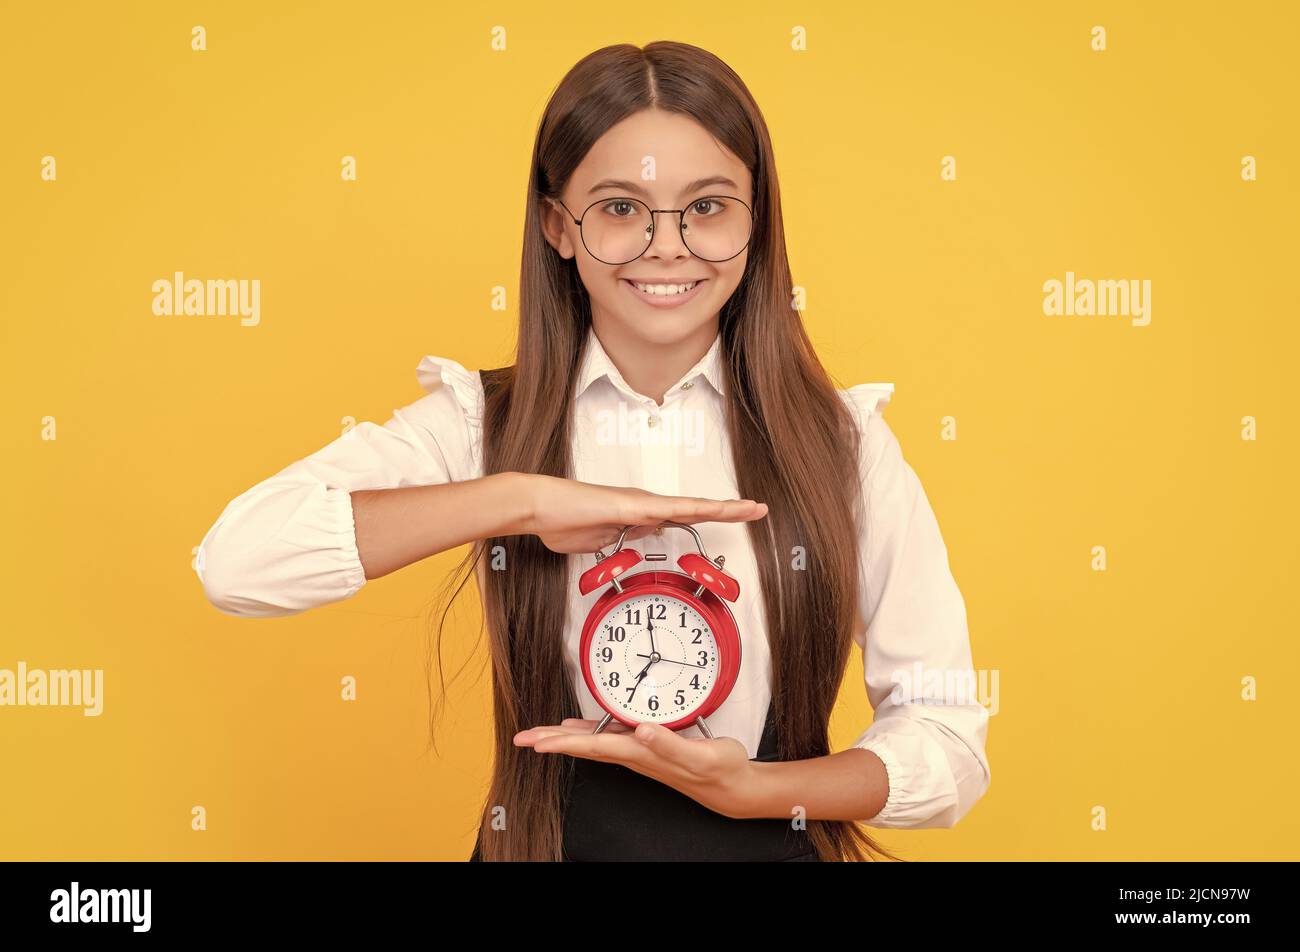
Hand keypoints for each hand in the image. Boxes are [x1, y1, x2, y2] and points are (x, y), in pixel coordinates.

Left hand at [514, 718, 757, 818]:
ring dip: (565, 738)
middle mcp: (635, 753)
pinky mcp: (648, 745)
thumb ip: (669, 743)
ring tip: (540, 733)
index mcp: (641, 753)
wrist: (730, 784)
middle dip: (552, 741)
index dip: (563, 743)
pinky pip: (609, 737)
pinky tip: (579, 728)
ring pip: (593, 742)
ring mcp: (640, 751)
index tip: (536, 742)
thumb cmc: (718, 769)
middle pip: (584, 746)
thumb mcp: (699, 755)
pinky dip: (589, 732)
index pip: (593, 747)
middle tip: (522, 737)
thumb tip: (642, 732)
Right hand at [520, 474, 767, 554]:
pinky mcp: (632, 507)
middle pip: (696, 508)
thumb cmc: (563, 522)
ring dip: (721, 508)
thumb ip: (622, 541)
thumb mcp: (600, 542)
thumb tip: (638, 541)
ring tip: (751, 508)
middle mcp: (646, 505)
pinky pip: (668, 509)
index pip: (684, 516)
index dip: (711, 515)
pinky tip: (713, 509)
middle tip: (759, 509)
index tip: (735, 516)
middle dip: (729, 510)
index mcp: (640, 514)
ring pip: (690, 506)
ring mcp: (640, 504)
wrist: (540, 507)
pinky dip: (693, 509)